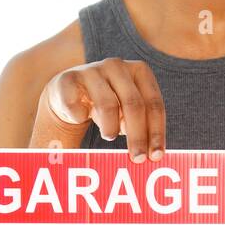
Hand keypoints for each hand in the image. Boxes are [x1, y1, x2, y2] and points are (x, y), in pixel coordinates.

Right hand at [33, 58, 165, 161]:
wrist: (68, 92)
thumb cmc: (106, 106)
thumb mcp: (128, 111)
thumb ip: (142, 126)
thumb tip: (154, 155)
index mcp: (139, 70)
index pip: (153, 103)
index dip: (156, 131)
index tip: (156, 155)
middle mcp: (117, 66)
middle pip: (134, 104)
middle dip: (137, 136)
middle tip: (137, 159)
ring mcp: (91, 70)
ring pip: (107, 105)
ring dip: (110, 128)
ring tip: (108, 136)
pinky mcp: (68, 78)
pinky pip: (78, 106)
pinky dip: (80, 118)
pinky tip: (80, 118)